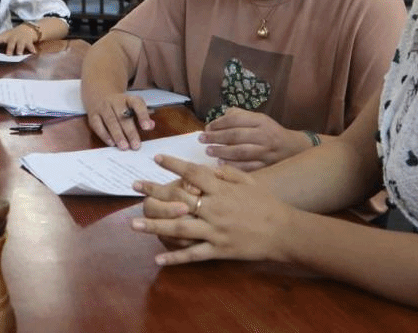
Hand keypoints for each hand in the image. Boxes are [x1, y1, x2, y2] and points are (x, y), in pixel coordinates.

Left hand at [0, 24, 38, 55]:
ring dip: (19, 49)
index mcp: (5, 37)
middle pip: (10, 43)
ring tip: (19, 53)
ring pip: (20, 44)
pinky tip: (33, 52)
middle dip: (9, 48)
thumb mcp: (3, 36)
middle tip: (8, 54)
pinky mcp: (28, 42)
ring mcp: (21, 39)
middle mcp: (13, 38)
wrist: (27, 29)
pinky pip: (30, 46)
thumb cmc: (12, 35)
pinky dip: (32, 49)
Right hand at [85, 93, 153, 150]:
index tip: (147, 127)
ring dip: (117, 135)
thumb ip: (143, 116)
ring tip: (124, 147)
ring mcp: (103, 107)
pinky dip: (104, 135)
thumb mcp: (133, 106)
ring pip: (110, 121)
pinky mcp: (93, 115)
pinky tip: (111, 143)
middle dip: (130, 132)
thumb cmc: (121, 105)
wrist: (100, 93)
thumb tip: (151, 125)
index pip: (137, 104)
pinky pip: (98, 125)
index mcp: (128, 98)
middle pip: (123, 116)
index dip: (143, 115)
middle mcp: (115, 101)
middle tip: (136, 145)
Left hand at [132, 155, 294, 265]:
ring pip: (178, 228)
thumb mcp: (248, 181)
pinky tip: (157, 259)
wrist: (284, 231)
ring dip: (154, 227)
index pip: (192, 173)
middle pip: (178, 199)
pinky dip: (175, 258)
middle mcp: (214, 208)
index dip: (173, 165)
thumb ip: (225, 173)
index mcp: (221, 190)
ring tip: (133, 225)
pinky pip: (193, 254)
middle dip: (153, 191)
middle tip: (134, 186)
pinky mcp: (218, 250)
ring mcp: (215, 231)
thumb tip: (205, 167)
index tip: (156, 159)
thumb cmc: (267, 203)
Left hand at [200, 109, 307, 170]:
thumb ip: (240, 116)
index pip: (236, 120)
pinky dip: (233, 166)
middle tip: (202, 140)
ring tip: (209, 151)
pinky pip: (248, 167)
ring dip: (222, 152)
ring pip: (241, 152)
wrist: (293, 149)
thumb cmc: (270, 132)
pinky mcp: (267, 166)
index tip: (207, 127)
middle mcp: (264, 135)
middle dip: (216, 138)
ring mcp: (266, 152)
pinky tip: (221, 165)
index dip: (219, 123)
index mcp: (261, 121)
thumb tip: (220, 118)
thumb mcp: (259, 119)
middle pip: (236, 136)